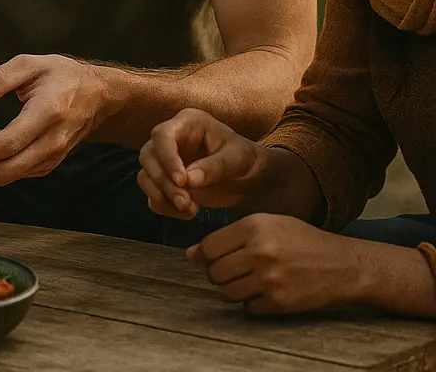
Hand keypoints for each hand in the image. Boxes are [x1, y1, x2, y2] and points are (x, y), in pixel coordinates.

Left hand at [0, 54, 112, 185]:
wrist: (97, 96)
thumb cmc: (62, 76)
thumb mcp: (30, 63)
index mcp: (47, 112)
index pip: (10, 143)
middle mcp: (53, 140)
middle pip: (10, 168)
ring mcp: (53, 155)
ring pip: (14, 175)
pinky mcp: (50, 162)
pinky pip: (20, 173)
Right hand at [138, 108, 264, 218]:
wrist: (247, 178)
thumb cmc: (243, 159)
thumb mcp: (236, 159)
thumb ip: (214, 167)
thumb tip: (189, 181)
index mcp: (186, 123)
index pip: (162, 135)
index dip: (167, 157)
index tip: (182, 181)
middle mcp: (170, 138)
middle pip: (148, 156)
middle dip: (163, 182)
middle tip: (185, 202)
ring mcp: (163, 160)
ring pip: (145, 176)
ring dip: (162, 196)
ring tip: (190, 209)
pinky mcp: (163, 181)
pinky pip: (152, 194)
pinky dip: (165, 207)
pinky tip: (188, 213)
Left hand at [189, 213, 366, 314]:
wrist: (342, 264)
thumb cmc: (300, 239)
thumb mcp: (266, 224)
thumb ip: (228, 236)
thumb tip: (191, 254)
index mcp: (253, 227)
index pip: (208, 247)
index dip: (204, 255)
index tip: (210, 258)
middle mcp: (259, 252)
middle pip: (214, 272)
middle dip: (217, 273)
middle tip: (232, 270)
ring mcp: (270, 279)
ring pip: (227, 292)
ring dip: (231, 289)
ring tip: (247, 280)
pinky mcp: (280, 302)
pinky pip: (248, 307)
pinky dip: (251, 302)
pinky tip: (265, 290)